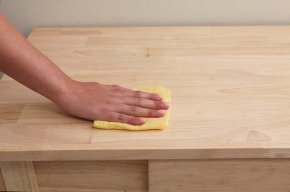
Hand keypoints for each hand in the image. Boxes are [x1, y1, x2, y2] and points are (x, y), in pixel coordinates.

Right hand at [54, 80, 169, 124]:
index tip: (160, 97)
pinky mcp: (104, 114)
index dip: (149, 96)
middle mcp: (117, 97)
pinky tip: (142, 122)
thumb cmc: (83, 90)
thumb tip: (122, 92)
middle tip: (167, 105)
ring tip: (160, 113)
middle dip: (154, 103)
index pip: (136, 94)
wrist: (69, 91)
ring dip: (148, 111)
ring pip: (134, 109)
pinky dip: (133, 120)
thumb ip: (113, 91)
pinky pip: (121, 118)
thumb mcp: (101, 88)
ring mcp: (112, 105)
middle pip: (139, 101)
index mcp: (116, 91)